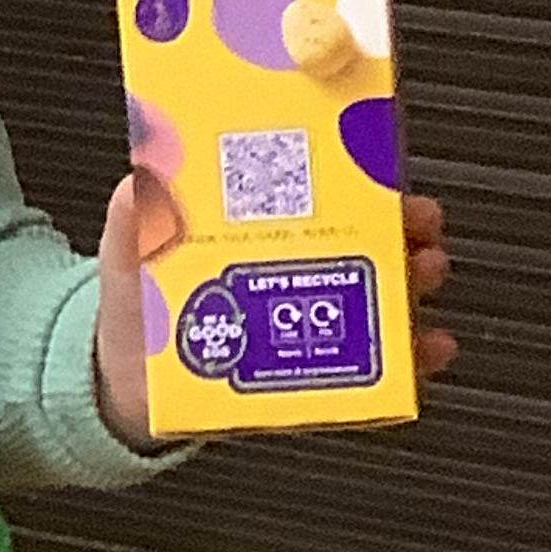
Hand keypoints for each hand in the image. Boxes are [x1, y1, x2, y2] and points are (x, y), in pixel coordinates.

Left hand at [91, 178, 456, 447]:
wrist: (125, 388)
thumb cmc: (137, 309)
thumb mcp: (129, 250)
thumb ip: (134, 215)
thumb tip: (141, 182)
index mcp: (261, 229)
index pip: (322, 190)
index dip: (359, 172)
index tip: (381, 162)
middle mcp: (296, 268)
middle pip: (367, 238)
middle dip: (403, 226)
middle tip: (415, 225)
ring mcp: (310, 322)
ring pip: (380, 295)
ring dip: (412, 283)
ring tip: (421, 276)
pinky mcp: (314, 374)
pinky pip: (375, 366)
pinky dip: (409, 360)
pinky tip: (425, 349)